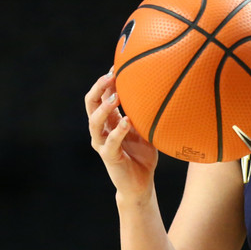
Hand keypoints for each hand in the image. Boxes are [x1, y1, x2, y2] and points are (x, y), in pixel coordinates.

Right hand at [85, 70, 159, 199]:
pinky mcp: (108, 157)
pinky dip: (118, 131)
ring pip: (94, 122)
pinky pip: (109, 142)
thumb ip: (145, 113)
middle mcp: (101, 129)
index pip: (101, 95)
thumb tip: (158, 91)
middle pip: (91, 104)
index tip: (117, 65)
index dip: (106, 80)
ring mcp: (102, 143)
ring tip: (115, 96)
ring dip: (104, 108)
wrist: (140, 184)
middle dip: (99, 88)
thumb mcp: (146, 129)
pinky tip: (127, 121)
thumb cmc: (143, 154)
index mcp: (109, 120)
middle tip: (111, 75)